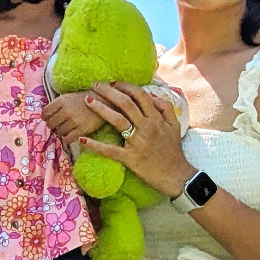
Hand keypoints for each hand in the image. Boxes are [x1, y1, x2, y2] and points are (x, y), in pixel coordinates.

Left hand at [41, 91, 101, 145]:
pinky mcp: (82, 129)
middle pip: (51, 124)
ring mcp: (74, 121)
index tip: (49, 120)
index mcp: (62, 100)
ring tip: (65, 130)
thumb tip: (45, 115)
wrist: (105, 101)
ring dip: (61, 133)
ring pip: (59, 132)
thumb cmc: (85, 98)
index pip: (45, 113)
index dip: (46, 118)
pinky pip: (68, 139)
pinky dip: (67, 139)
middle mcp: (66, 111)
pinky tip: (70, 136)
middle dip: (52, 126)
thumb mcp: (70, 96)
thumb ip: (58, 104)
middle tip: (57, 126)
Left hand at [82, 83, 189, 198]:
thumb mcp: (175, 125)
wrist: (176, 176)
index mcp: (156, 119)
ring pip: (117, 120)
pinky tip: (83, 140)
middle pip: (125, 103)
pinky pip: (110, 150)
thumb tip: (151, 95)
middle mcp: (146, 127)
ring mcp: (137, 142)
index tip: (113, 83)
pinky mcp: (130, 158)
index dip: (125, 86)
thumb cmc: (173, 150)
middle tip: (95, 84)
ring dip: (100, 108)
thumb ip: (165, 108)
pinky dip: (95, 145)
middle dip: (109, 91)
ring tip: (87, 100)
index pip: (140, 95)